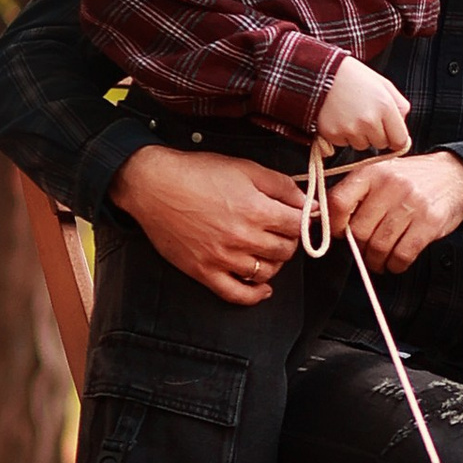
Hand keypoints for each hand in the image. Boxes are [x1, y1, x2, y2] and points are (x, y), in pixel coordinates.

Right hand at [110, 146, 306, 305]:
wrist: (154, 185)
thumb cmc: (198, 173)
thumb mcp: (246, 168)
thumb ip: (281, 185)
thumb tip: (307, 202)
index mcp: (256, 210)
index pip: (298, 226)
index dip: (303, 220)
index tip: (300, 218)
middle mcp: (242, 238)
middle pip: (285, 250)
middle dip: (288, 240)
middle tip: (281, 231)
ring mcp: (222, 258)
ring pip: (266, 272)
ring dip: (273, 262)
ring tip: (267, 250)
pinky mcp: (203, 272)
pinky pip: (236, 294)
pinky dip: (254, 295)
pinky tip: (263, 288)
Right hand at [316, 56, 412, 153]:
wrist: (323, 74)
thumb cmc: (356, 78)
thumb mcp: (384, 85)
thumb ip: (400, 107)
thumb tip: (404, 132)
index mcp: (386, 107)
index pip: (400, 141)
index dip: (396, 138)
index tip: (391, 134)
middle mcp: (369, 121)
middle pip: (381, 144)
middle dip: (377, 134)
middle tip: (366, 116)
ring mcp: (350, 130)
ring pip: (362, 145)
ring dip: (359, 136)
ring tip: (351, 115)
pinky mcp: (333, 135)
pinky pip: (344, 144)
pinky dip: (343, 135)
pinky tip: (339, 118)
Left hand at [331, 150, 462, 270]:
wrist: (457, 175)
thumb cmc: (414, 179)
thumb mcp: (383, 174)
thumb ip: (358, 194)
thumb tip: (327, 220)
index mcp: (373, 172)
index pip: (338, 203)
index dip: (334, 225)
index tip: (341, 233)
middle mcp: (390, 185)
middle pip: (359, 231)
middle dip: (359, 248)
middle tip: (365, 250)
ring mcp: (411, 204)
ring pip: (379, 247)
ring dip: (376, 261)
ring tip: (380, 260)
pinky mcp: (429, 222)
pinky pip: (402, 255)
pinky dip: (395, 265)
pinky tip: (396, 262)